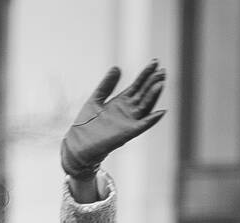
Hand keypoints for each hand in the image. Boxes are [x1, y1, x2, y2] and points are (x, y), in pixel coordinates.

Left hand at [61, 60, 165, 179]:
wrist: (77, 144)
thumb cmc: (85, 124)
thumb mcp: (95, 99)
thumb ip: (106, 85)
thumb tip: (117, 67)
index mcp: (120, 102)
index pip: (137, 85)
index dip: (145, 74)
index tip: (154, 62)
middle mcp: (128, 111)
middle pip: (144, 94)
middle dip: (153, 82)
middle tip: (162, 70)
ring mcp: (129, 122)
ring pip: (145, 106)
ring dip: (153, 96)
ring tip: (160, 83)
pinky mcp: (127, 133)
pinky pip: (142, 126)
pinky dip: (151, 120)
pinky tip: (161, 112)